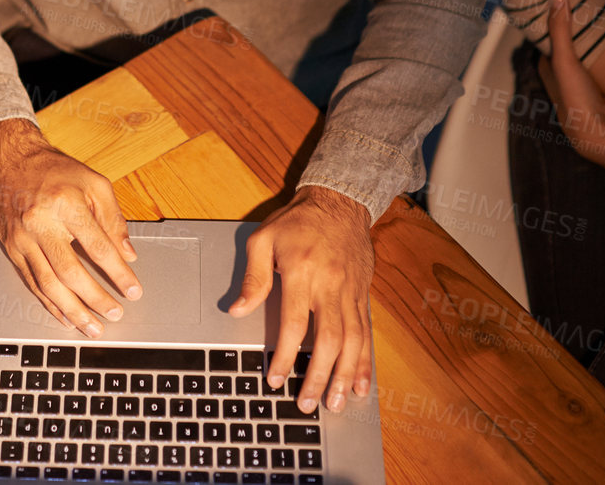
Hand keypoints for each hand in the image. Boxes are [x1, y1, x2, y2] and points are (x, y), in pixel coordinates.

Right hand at [0, 119, 140, 335]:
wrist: (11, 162)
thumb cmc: (55, 171)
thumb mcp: (94, 183)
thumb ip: (114, 219)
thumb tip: (128, 254)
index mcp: (66, 203)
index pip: (97, 246)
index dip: (118, 272)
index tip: (132, 290)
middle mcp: (41, 223)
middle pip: (70, 271)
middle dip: (95, 298)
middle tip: (115, 314)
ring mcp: (23, 238)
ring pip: (48, 284)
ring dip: (72, 310)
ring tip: (92, 327)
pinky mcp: (11, 249)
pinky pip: (32, 282)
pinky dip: (50, 303)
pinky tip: (65, 316)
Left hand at [229, 185, 373, 414]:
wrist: (339, 201)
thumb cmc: (298, 220)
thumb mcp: (264, 239)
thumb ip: (252, 278)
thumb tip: (237, 310)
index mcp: (302, 272)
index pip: (294, 324)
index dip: (285, 355)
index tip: (275, 378)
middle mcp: (330, 285)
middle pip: (329, 340)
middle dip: (318, 376)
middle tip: (308, 404)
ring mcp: (350, 292)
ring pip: (353, 341)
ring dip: (345, 375)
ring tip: (337, 403)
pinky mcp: (362, 294)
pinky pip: (367, 332)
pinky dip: (365, 361)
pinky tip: (361, 383)